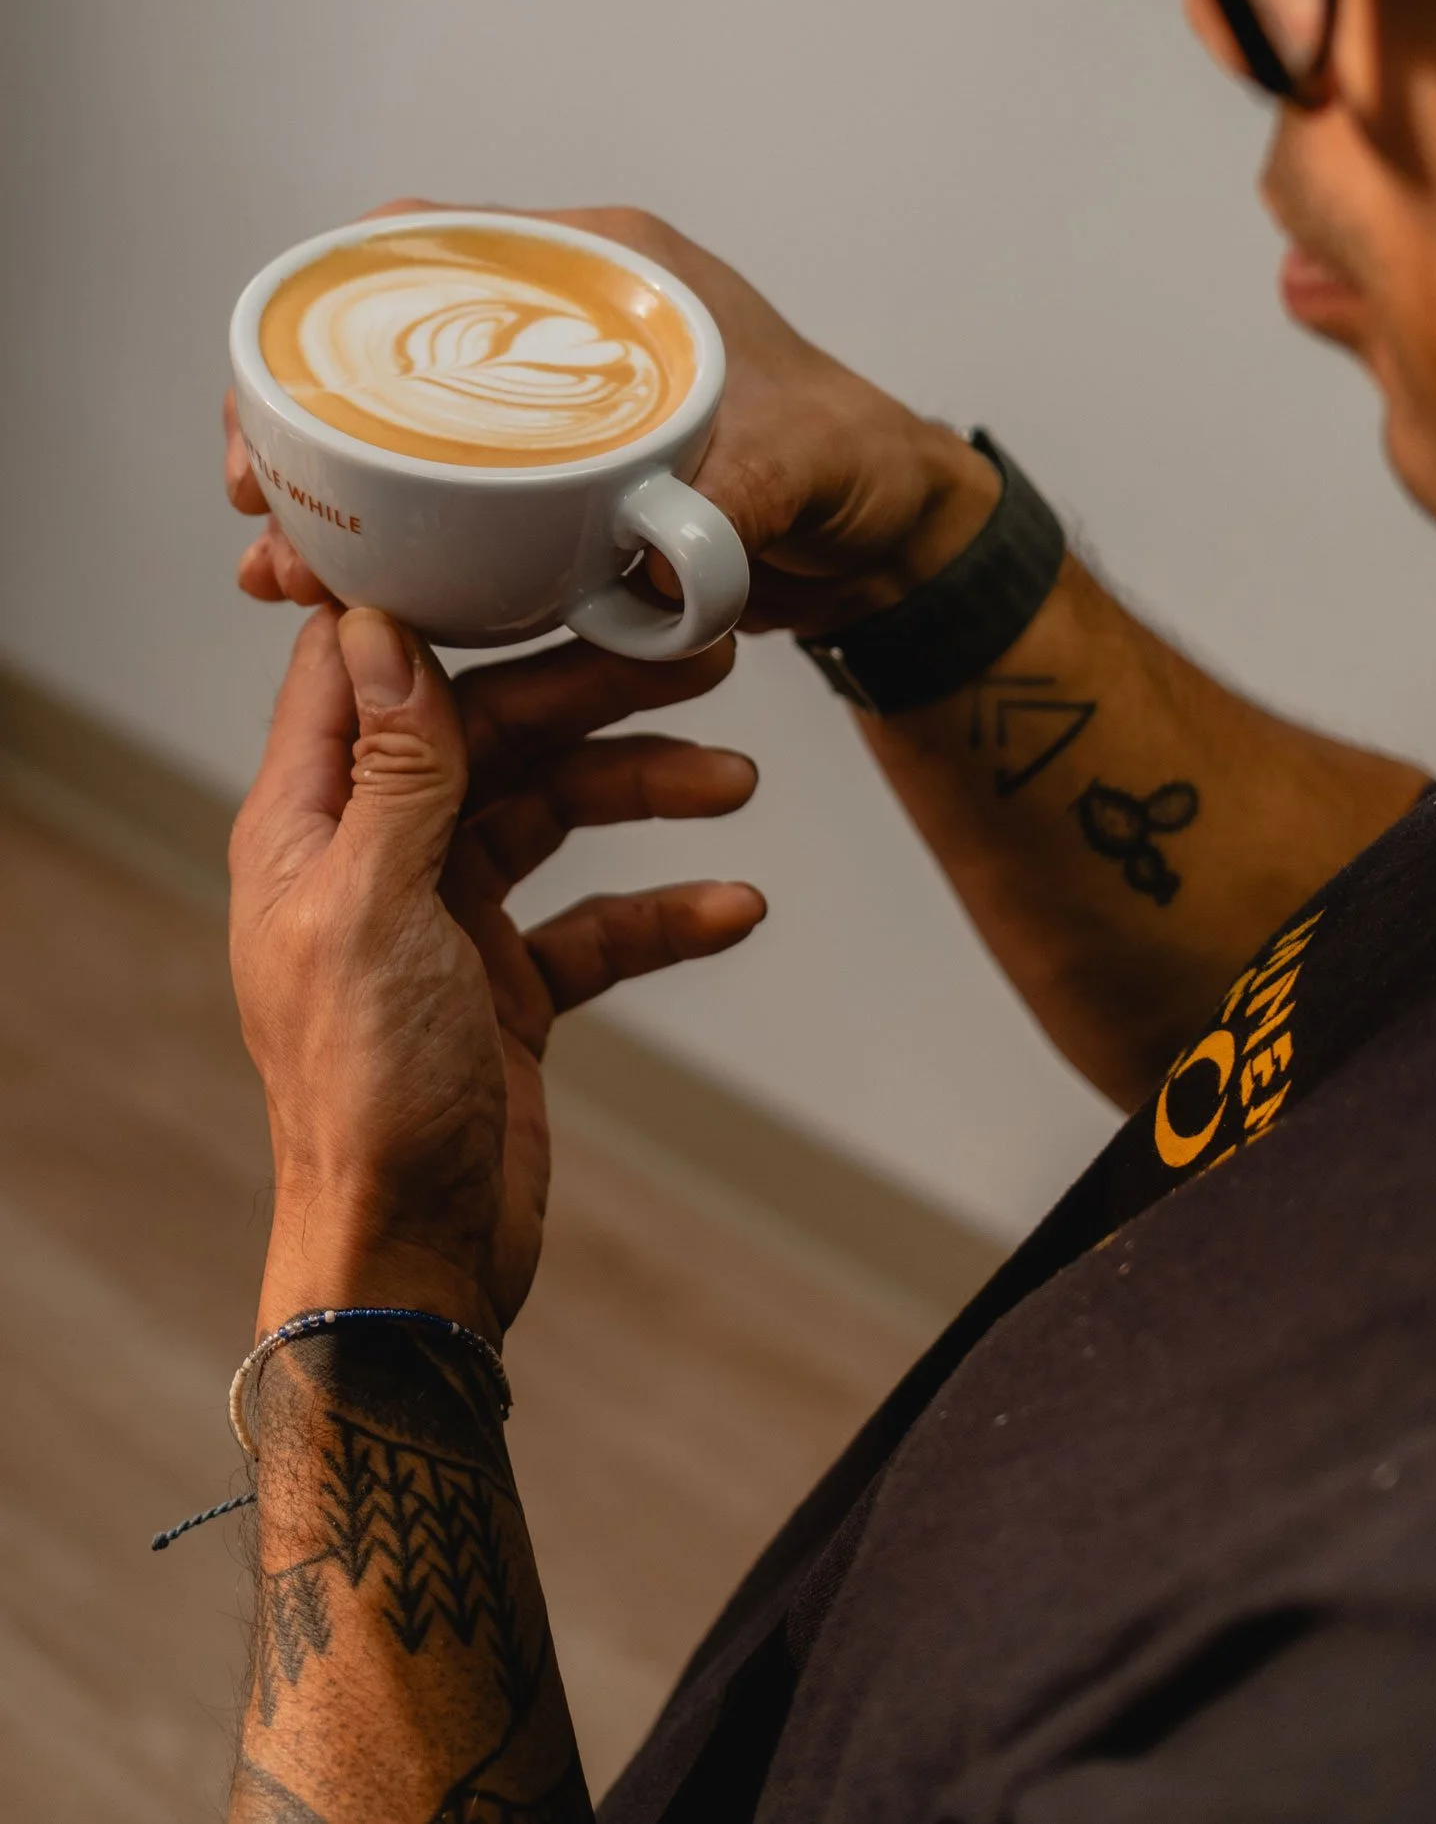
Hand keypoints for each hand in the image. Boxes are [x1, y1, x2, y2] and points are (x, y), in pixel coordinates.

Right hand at [225, 201, 999, 632]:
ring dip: (342, 506)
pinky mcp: (559, 492)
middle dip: (309, 428)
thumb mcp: (795, 467)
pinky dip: (402, 553)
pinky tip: (355, 605)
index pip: (427, 248)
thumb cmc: (857, 463)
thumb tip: (650, 566)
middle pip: (388, 351)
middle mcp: (562, 330)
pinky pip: (454, 509)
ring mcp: (554, 413)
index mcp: (604, 274)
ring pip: (409, 440)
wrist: (894, 539)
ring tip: (285, 574)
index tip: (278, 397)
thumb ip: (727, 503)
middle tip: (259, 508)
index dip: (332, 310)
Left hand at [230, 606, 763, 1342]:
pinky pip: (597, 922)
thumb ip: (394, 770)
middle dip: (592, 697)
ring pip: (554, 815)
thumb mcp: (379, 910)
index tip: (541, 563)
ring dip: (644, 791)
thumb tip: (375, 626)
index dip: (445, 613)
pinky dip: (662, 910)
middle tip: (701, 661)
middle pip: (490, 735)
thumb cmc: (366, 1097)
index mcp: (312, 828)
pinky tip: (734, 905)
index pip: (366, 677)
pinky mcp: (507, 987)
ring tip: (736, 777)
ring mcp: (444, 922)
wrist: (413, 1260)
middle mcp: (376, 860)